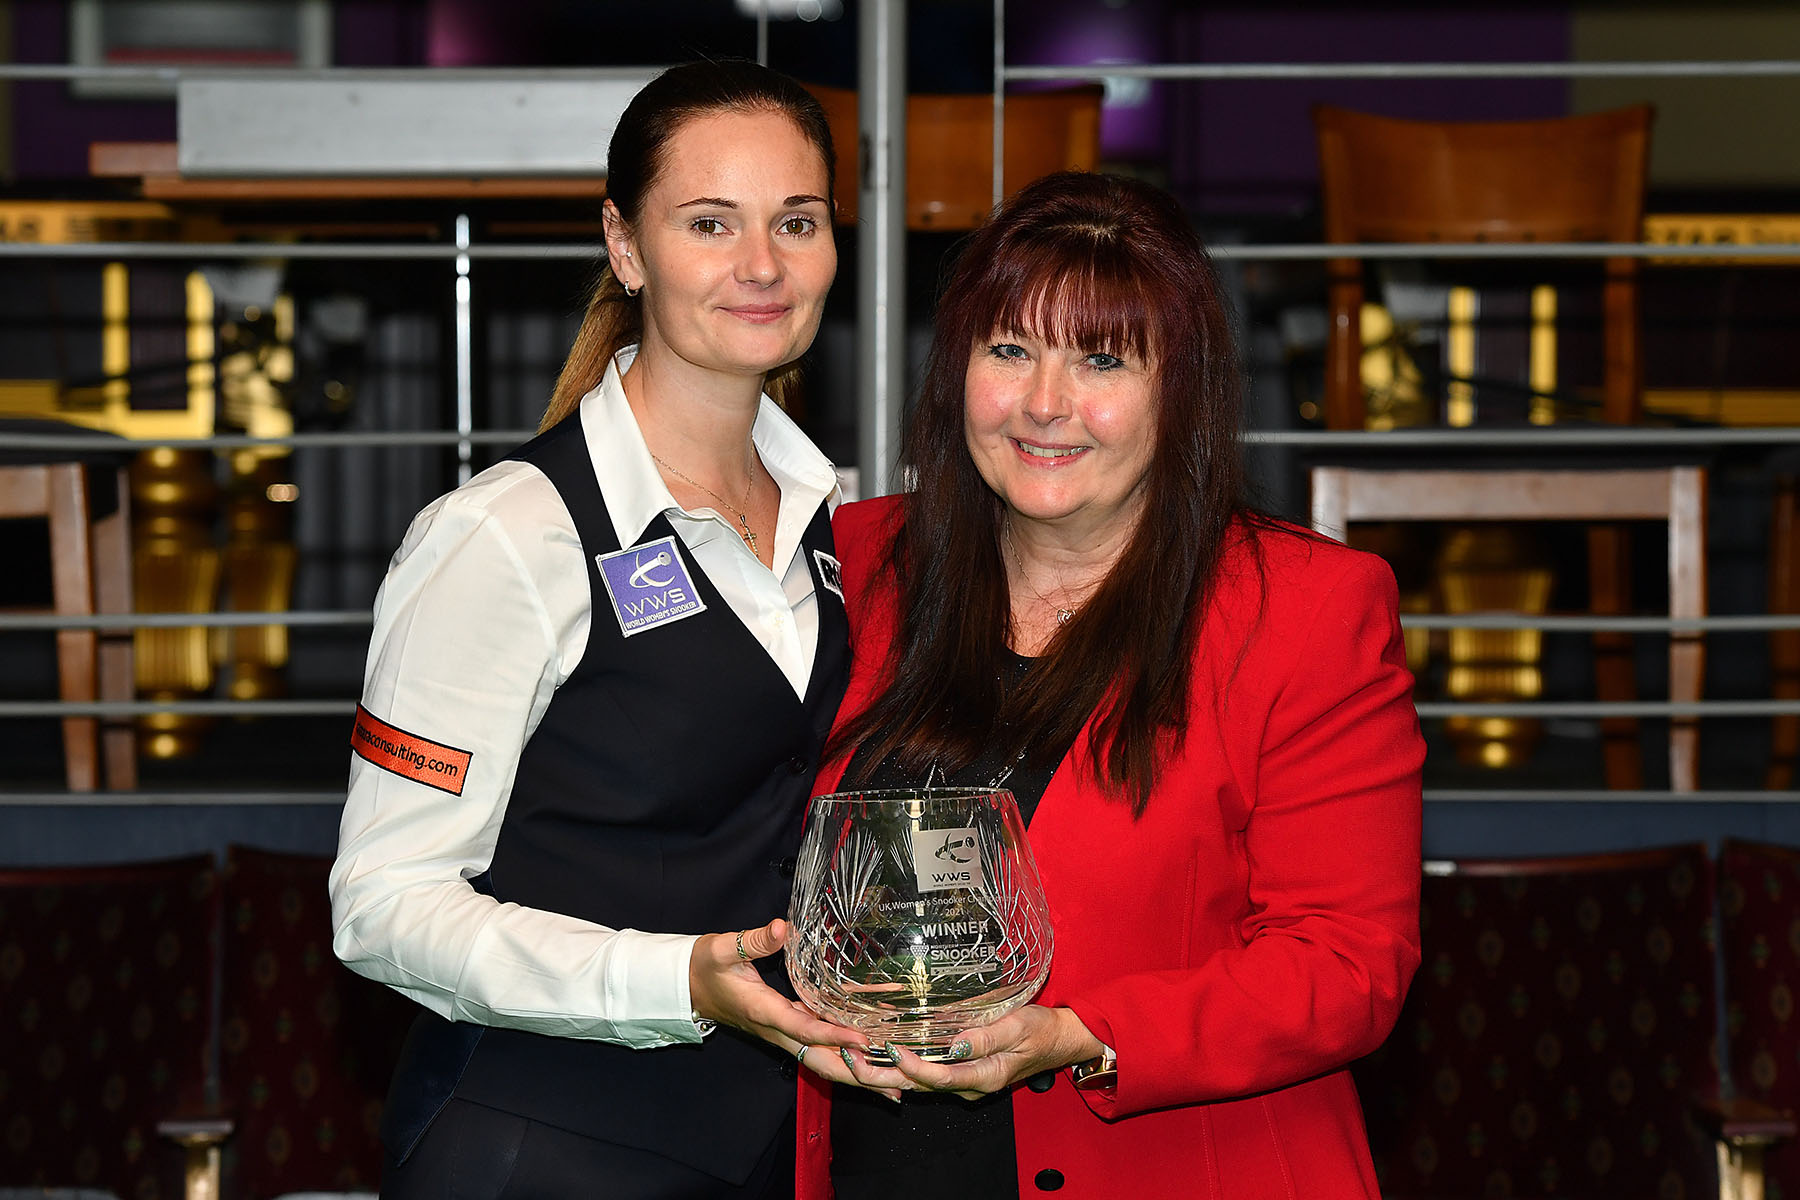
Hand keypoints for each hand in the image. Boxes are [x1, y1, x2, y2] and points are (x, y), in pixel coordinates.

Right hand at [688, 919, 889, 1081]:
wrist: (687, 988)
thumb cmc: (705, 968)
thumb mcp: (724, 949)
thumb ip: (754, 940)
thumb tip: (782, 928)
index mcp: (765, 1012)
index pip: (803, 1030)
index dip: (833, 1036)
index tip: (863, 1040)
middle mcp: (778, 1031)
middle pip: (822, 1063)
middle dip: (860, 1075)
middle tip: (899, 1080)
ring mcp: (785, 1035)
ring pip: (825, 1064)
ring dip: (862, 1076)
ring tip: (900, 1085)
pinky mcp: (790, 1031)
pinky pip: (823, 1052)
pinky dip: (851, 1061)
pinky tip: (876, 1063)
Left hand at [845, 1005, 1103, 1099]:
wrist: (1058, 1040)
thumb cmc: (1040, 1030)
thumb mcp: (1018, 1026)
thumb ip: (986, 1037)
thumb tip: (955, 1046)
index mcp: (984, 1076)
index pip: (939, 1078)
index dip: (912, 1066)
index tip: (891, 1049)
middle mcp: (969, 1084)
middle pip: (919, 1086)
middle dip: (882, 1075)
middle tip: (851, 1057)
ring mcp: (964, 1080)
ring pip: (918, 1082)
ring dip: (886, 1071)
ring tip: (854, 1054)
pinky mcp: (961, 1071)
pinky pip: (927, 1074)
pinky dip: (902, 1066)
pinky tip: (882, 1053)